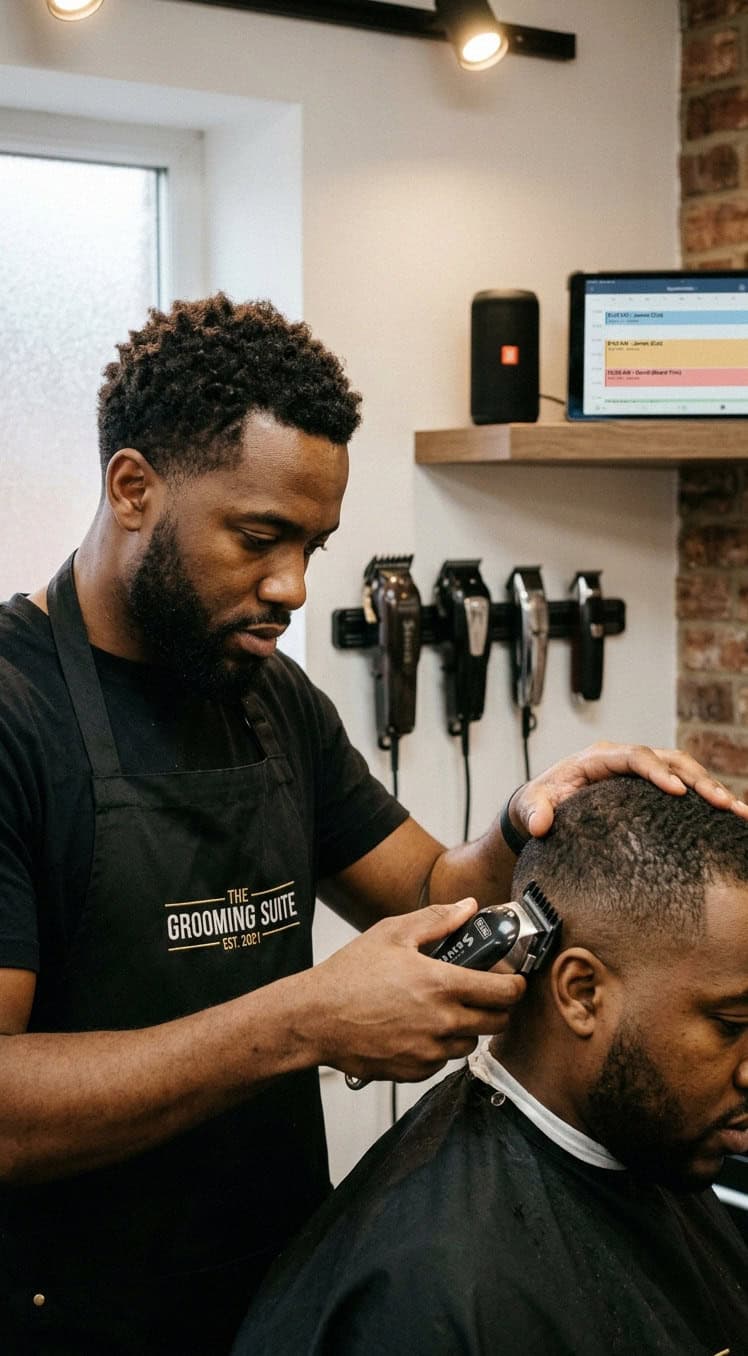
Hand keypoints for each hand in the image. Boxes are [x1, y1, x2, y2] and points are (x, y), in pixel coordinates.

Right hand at [308, 898, 525, 1082]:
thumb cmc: (349, 975)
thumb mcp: (392, 933)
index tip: (514, 981)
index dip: (516, 986)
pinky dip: (438, 1047)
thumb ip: (437, 920)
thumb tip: (469, 908)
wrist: (315, 1018)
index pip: (504, 993)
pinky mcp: (414, 1071)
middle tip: (482, 995)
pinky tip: (418, 1028)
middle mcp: (442, 1021)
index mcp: (442, 984)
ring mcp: (429, 1051)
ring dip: (466, 1028)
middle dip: (497, 1008)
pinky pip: (442, 1061)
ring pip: (469, 1043)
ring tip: (443, 1009)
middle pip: (497, 1023)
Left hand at [508, 741, 747, 840]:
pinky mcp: (653, 788)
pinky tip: (732, 819)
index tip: (676, 790)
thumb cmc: (540, 802)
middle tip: (723, 804)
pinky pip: (686, 788)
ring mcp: (643, 772)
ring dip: (713, 789)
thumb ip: (534, 812)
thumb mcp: (530, 806)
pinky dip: (709, 801)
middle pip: (671, 760)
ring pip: (686, 771)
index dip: (656, 771)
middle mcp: (627, 759)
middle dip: (699, 780)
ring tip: (738, 812)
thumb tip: (540, 823)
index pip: (635, 757)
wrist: (543, 805)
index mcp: (600, 758)